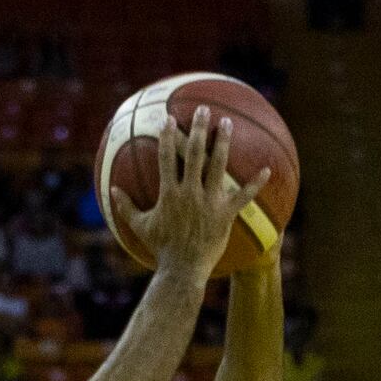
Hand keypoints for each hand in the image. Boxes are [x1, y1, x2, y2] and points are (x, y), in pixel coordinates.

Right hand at [113, 105, 274, 278]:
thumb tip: (112, 190)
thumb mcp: (140, 227)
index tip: (171, 118)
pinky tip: (267, 169)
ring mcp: (209, 203)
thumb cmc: (160, 248)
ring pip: (219, 166)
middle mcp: (190, 193)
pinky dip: (256, 183)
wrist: (182, 270)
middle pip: (195, 154)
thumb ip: (126, 207)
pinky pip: (243, 197)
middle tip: (204, 109)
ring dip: (223, 142)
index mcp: (169, 193)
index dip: (168, 136)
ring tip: (228, 123)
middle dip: (199, 129)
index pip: (167, 158)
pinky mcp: (225, 215)